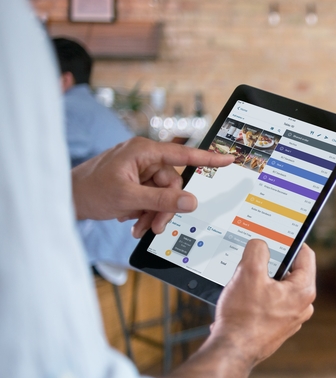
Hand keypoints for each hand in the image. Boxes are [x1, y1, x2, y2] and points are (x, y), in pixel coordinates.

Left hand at [71, 137, 232, 236]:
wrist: (64, 199)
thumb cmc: (89, 190)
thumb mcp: (129, 198)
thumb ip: (162, 199)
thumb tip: (190, 201)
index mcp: (144, 151)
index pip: (183, 154)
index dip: (209, 158)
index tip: (229, 159)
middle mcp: (144, 157)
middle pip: (172, 183)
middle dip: (165, 207)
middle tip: (155, 226)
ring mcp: (139, 170)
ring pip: (163, 194)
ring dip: (154, 213)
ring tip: (139, 227)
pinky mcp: (135, 181)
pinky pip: (152, 197)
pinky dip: (146, 211)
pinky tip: (134, 221)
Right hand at [162, 241, 315, 377]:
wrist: (232, 351)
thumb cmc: (243, 316)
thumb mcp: (248, 272)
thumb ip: (257, 250)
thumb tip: (260, 244)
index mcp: (303, 290)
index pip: (305, 255)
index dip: (292, 242)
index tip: (279, 236)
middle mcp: (302, 306)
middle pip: (290, 271)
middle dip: (271, 264)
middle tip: (254, 261)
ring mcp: (290, 318)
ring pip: (278, 288)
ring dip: (262, 282)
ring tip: (244, 283)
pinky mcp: (277, 327)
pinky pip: (270, 304)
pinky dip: (257, 298)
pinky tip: (241, 301)